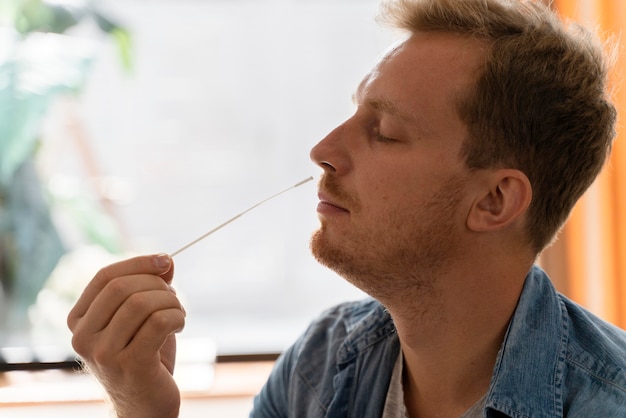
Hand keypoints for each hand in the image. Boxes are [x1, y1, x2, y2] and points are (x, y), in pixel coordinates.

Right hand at [67, 254, 185, 417]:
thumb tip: (166, 260)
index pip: (105, 276)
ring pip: (141, 303)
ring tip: (178, 313)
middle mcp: (82, 337)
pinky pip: (158, 322)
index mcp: (78, 320)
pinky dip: (177, 316)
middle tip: (174, 298)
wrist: (147, 405)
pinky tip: (180, 325)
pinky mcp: (130, 365)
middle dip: (158, 285)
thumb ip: (149, 286)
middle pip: (122, 287)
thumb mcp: (143, 316)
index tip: (166, 260)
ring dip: (171, 302)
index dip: (139, 263)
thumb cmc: (145, 355)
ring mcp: (103, 353)